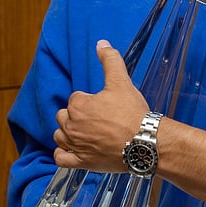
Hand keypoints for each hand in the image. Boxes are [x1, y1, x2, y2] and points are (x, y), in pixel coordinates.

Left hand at [53, 40, 149, 172]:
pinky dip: (63, 154)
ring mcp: (75, 146)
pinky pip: (60, 158)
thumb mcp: (122, 82)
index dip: (89, 100)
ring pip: (59, 136)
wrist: (146, 142)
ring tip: (85, 132)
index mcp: (78, 105)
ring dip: (68, 133)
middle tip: (96, 118)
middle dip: (76, 116)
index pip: (75, 98)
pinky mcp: (80, 162)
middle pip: (64, 117)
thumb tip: (101, 43)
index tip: (104, 105)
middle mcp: (72, 126)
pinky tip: (73, 149)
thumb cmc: (133, 113)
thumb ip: (110, 61)